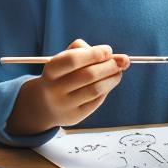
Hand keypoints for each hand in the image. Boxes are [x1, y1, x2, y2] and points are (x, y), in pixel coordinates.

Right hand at [9, 39, 126, 134]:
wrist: (46, 103)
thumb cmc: (62, 74)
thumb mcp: (66, 58)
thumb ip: (89, 51)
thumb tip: (121, 59)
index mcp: (51, 69)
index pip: (73, 60)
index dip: (94, 54)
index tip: (108, 50)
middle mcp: (55, 89)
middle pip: (88, 75)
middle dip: (108, 66)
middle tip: (120, 62)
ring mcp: (64, 105)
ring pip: (95, 90)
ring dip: (112, 79)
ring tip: (118, 72)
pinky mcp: (75, 116)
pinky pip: (96, 101)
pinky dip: (106, 90)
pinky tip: (108, 84)